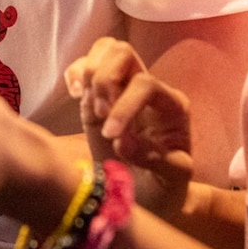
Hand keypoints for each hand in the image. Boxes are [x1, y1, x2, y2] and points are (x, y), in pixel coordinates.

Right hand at [66, 37, 194, 210]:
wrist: (148, 198)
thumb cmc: (164, 188)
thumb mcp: (171, 180)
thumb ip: (155, 160)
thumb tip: (123, 142)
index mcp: (172, 105)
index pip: (146, 84)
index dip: (125, 105)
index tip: (112, 136)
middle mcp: (148, 90)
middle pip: (123, 53)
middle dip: (106, 80)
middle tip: (100, 114)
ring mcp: (122, 89)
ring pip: (105, 50)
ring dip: (91, 75)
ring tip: (91, 107)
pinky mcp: (98, 97)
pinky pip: (85, 65)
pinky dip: (75, 73)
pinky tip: (75, 95)